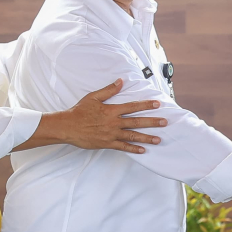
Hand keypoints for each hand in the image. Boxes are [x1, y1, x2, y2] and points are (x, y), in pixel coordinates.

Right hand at [24, 79, 165, 153]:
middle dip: (152, 122)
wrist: (67, 127)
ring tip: (159, 139)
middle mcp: (113, 122)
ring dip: (147, 138)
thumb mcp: (93, 97)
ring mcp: (111, 134)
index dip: (146, 105)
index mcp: (111, 110)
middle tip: (165, 122)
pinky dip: (133, 149)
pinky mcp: (107, 143)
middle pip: (137, 122)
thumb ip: (109, 90)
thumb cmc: (79, 111)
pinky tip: (143, 151)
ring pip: (132, 136)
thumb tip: (120, 81)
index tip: (158, 104)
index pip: (133, 106)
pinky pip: (122, 147)